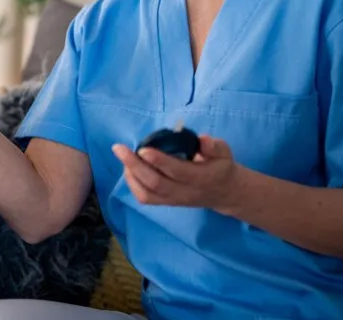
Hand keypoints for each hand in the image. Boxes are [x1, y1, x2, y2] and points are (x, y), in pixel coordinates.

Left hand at [112, 134, 243, 211]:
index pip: (177, 171)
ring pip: (147, 193)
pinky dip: (132, 184)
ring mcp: (174, 199)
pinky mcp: (167, 203)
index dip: (159, 161)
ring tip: (123, 155)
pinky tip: (128, 168)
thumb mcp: (223, 152)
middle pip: (156, 183)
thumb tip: (202, 139)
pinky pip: (146, 198)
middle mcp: (185, 192)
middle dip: (134, 165)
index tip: (143, 149)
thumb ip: (213, 146)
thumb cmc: (220, 166)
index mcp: (201, 177)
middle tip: (119, 148)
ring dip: (131, 174)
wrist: (223, 192)